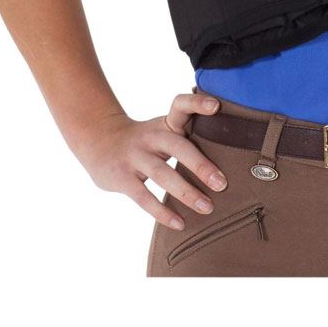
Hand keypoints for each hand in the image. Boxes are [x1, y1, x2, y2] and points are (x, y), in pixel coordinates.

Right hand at [72, 92, 228, 230]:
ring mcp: (135, 156)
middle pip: (178, 146)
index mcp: (165, 123)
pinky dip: (162, 212)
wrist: (98, 140)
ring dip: (186, 193)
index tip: (217, 106)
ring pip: (163, 174)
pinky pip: (144, 196)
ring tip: (207, 208)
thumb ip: (187, 136)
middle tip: (222, 183)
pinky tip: (179, 223)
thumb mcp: (162, 129)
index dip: (198, 103)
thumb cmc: (144, 140)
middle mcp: (151, 136)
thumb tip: (229, 153)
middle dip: (201, 165)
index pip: (181, 105)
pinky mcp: (122, 177)